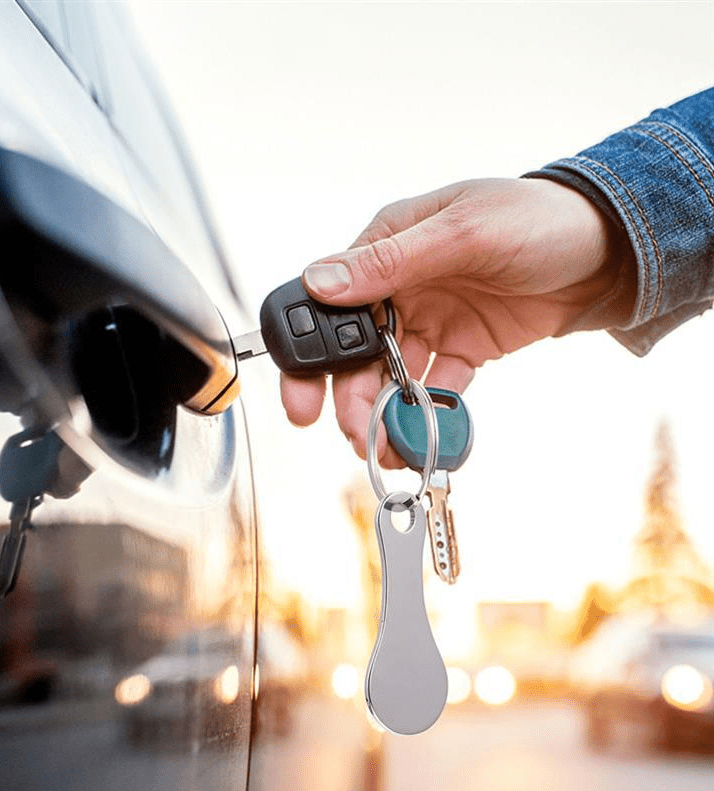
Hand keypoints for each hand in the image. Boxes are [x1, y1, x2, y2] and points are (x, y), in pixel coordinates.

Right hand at [281, 177, 624, 466]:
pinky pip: (436, 387)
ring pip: (392, 376)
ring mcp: (432, 320)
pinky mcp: (464, 348)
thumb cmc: (537, 219)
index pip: (330, 303)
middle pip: (356, 351)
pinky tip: (426, 435)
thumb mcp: (462, 232)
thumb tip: (320, 281)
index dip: (309, 353)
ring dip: (386, 413)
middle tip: (353, 434)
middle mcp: (401, 286)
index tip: (303, 398)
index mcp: (387, 246)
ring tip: (388, 448)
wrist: (610, 248)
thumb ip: (390, 261)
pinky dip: (429, 413)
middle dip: (349, 397)